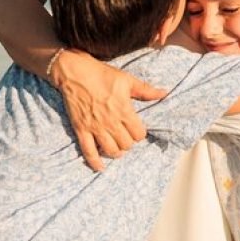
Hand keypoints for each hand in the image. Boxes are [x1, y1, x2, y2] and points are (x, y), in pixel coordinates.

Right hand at [51, 49, 167, 170]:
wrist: (75, 73)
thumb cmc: (102, 75)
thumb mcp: (127, 80)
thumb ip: (146, 90)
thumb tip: (164, 93)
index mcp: (124, 110)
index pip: (139, 134)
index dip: (140, 133)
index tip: (136, 129)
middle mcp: (110, 122)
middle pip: (126, 145)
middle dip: (129, 143)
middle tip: (126, 136)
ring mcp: (95, 127)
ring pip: (111, 151)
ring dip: (116, 152)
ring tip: (117, 148)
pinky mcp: (81, 129)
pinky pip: (88, 151)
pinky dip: (95, 162)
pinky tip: (100, 167)